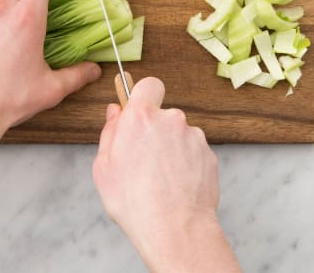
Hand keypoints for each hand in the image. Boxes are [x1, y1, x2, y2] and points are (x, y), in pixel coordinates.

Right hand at [92, 77, 239, 271]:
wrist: (175, 229)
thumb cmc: (135, 202)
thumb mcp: (104, 167)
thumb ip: (109, 132)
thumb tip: (115, 112)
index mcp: (141, 118)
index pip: (148, 84)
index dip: (143, 95)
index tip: (138, 110)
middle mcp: (171, 120)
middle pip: (162, 115)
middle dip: (154, 131)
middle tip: (142, 159)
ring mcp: (194, 137)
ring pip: (179, 134)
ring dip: (170, 148)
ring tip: (160, 179)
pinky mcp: (209, 154)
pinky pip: (193, 151)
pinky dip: (185, 163)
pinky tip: (176, 184)